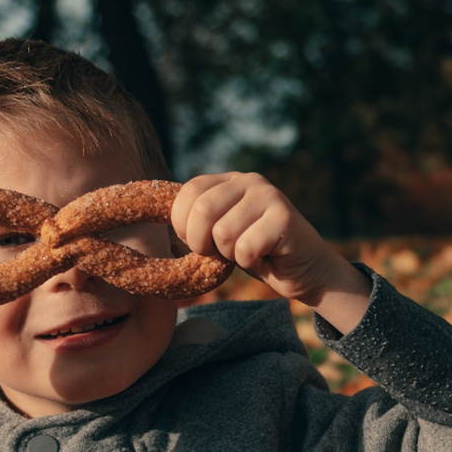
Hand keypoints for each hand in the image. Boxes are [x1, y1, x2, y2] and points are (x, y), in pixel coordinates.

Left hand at [172, 173, 372, 328]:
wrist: (305, 271)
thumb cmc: (257, 254)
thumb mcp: (220, 233)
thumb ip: (197, 221)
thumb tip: (146, 222)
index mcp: (229, 180)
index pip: (188, 192)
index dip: (182, 224)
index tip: (195, 243)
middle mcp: (249, 181)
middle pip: (202, 211)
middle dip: (201, 243)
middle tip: (217, 255)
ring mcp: (269, 196)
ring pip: (223, 234)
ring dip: (231, 256)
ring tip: (248, 254)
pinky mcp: (285, 218)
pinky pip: (246, 249)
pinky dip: (251, 263)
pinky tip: (265, 258)